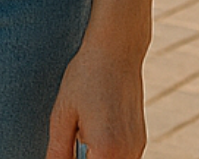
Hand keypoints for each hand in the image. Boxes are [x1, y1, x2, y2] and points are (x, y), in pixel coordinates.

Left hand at [45, 42, 145, 158]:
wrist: (116, 51)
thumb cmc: (86, 77)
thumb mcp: (63, 112)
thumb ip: (58, 149)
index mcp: (106, 150)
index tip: (68, 145)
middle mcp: (128, 154)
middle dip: (85, 156)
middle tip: (74, 135)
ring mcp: (137, 148)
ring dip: (95, 156)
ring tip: (82, 130)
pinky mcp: (140, 140)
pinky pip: (122, 157)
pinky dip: (106, 151)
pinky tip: (94, 127)